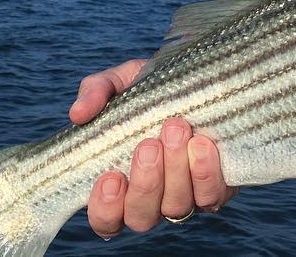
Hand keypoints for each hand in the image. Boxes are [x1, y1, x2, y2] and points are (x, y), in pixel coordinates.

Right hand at [69, 59, 236, 238]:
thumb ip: (96, 92)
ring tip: (176, 129)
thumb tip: (77, 113)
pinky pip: (212, 196)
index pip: (106, 218)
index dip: (106, 208)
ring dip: (176, 171)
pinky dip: (206, 173)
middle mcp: (153, 199)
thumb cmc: (152, 87)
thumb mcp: (121, 82)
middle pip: (142, 217)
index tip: (111, 176)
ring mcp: (186, 197)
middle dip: (146, 182)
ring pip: (176, 207)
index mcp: (122, 184)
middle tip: (149, 143)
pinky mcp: (218, 188)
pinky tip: (202, 144)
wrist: (202, 76)